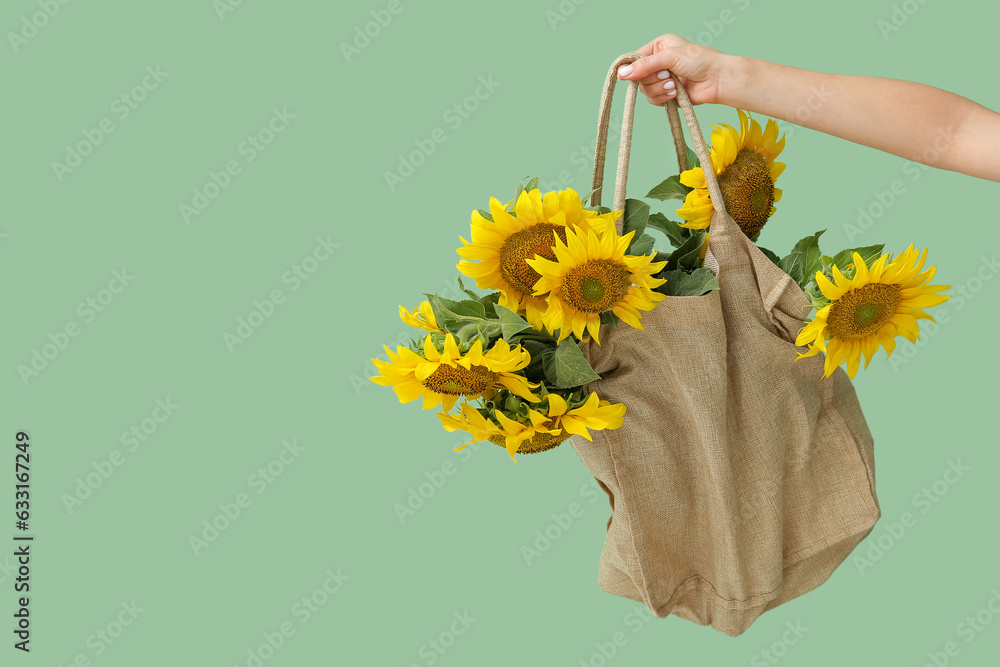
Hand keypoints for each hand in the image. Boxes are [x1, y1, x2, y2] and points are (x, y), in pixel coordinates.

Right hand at [616, 35, 730, 106]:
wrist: (717, 80)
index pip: (635, 58)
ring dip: (659, 89)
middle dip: (652, 79)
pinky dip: (663, 97)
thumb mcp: (669, 57)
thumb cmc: (700, 61)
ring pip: (645, 90)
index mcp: (659, 47)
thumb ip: (644, 65)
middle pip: (638, 77)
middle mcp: (659, 62)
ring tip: (675, 84)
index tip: (627, 75)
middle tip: (668, 75)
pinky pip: (653, 100)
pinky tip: (676, 92)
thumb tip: (622, 73)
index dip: (631, 67)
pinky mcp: (667, 94)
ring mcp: (662, 79)